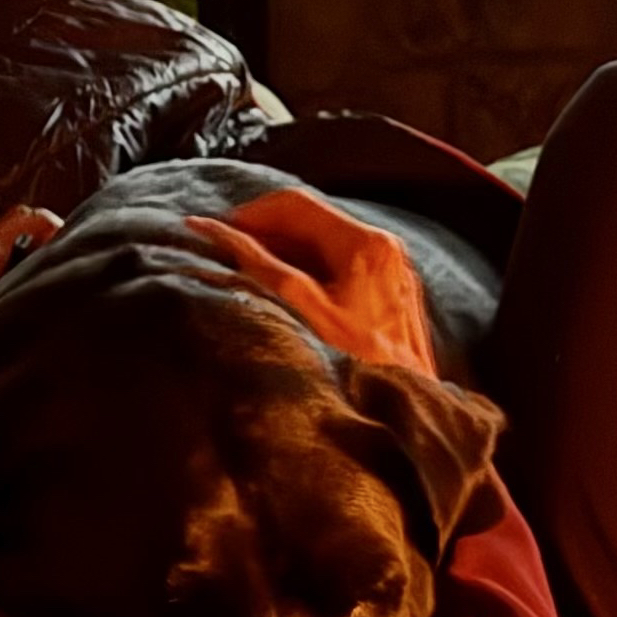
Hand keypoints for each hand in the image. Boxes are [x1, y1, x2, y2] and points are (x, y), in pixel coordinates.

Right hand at [185, 188, 437, 376]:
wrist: (405, 412)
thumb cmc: (356, 369)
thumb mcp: (300, 311)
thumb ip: (258, 265)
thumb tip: (211, 230)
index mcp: (366, 245)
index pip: (295, 204)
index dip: (249, 215)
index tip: (215, 232)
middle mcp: (385, 247)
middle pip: (311, 219)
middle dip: (264, 232)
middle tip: (223, 252)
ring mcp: (391, 268)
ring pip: (324, 241)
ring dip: (283, 250)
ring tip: (246, 272)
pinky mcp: (390, 289)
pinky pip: (341, 263)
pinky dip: (307, 267)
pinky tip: (283, 292)